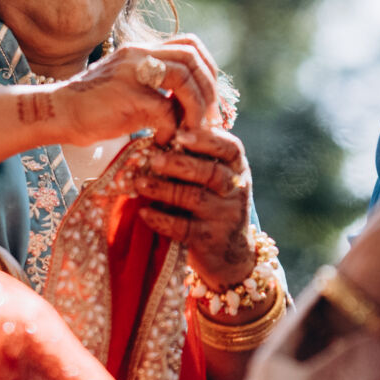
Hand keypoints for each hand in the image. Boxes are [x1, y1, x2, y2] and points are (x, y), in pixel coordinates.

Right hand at [55, 37, 222, 142]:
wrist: (55, 113)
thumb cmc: (90, 108)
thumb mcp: (126, 87)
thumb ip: (154, 87)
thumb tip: (186, 104)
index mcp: (141, 51)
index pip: (189, 45)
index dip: (208, 69)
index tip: (210, 96)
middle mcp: (139, 54)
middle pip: (193, 58)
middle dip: (209, 89)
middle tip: (211, 118)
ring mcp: (133, 73)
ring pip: (185, 78)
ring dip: (197, 108)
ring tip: (194, 131)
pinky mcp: (127, 96)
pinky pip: (166, 110)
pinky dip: (172, 128)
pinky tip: (164, 140)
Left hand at [133, 126, 255, 287]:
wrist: (231, 255)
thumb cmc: (215, 204)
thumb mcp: (218, 180)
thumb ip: (201, 157)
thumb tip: (166, 124)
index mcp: (238, 170)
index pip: (231, 149)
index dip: (207, 140)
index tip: (181, 134)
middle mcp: (236, 191)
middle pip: (211, 173)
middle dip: (181, 164)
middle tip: (154, 159)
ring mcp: (224, 217)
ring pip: (195, 199)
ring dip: (164, 189)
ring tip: (141, 183)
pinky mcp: (209, 240)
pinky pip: (183, 228)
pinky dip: (161, 219)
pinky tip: (144, 213)